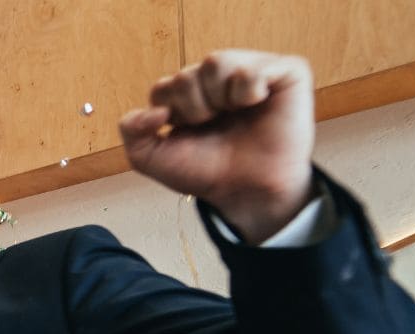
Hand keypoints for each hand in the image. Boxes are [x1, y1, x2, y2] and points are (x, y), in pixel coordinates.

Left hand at [121, 50, 315, 243]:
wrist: (246, 191)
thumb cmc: (206, 172)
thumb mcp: (150, 158)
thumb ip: (130, 130)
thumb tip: (149, 109)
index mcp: (190, 95)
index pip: (163, 87)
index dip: (169, 113)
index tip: (185, 133)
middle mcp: (218, 81)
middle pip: (187, 74)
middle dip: (192, 109)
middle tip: (212, 126)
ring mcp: (250, 73)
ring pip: (216, 62)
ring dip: (217, 98)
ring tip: (232, 114)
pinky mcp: (285, 73)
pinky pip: (254, 67)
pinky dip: (247, 89)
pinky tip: (254, 104)